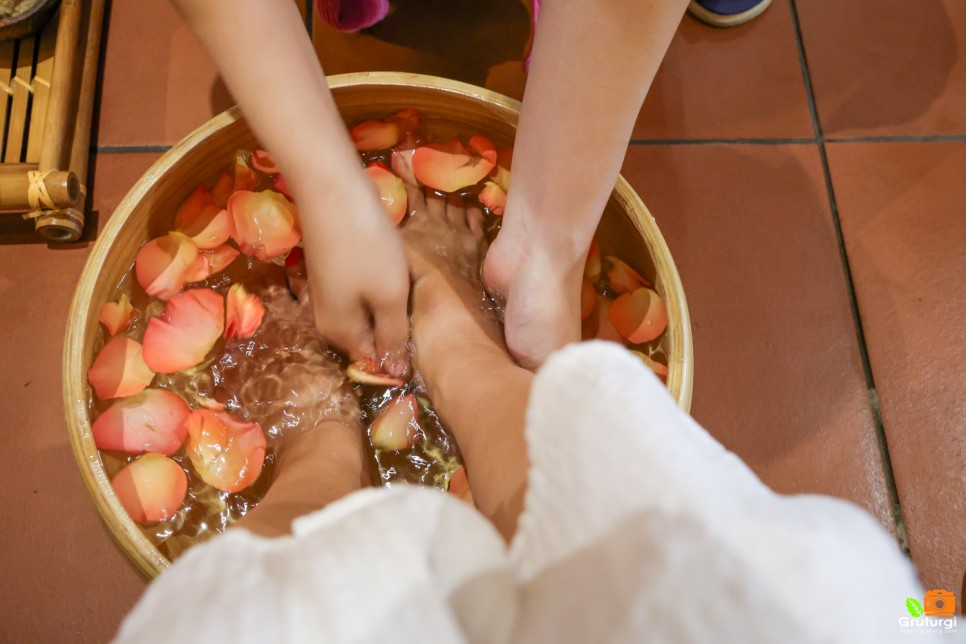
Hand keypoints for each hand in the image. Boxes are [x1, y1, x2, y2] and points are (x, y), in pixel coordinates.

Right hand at [296, 166, 411, 377]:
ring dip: (388, 308)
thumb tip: (396, 374)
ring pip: (366, 315)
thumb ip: (393, 335)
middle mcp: (329, 321)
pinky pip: (360, 295)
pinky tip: (394, 272)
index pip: (373, 362)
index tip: (428, 341)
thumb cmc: (367, 246)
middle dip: (394, 332)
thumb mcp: (389, 295)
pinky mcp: (333, 274)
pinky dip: (378, 289)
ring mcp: (329, 296)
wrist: (331, 191)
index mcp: (341, 333)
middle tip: (422, 312)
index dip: (399, 357)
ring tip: (410, 290)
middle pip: (368, 339)